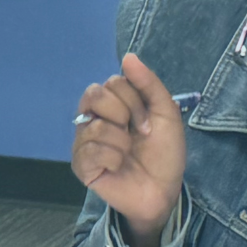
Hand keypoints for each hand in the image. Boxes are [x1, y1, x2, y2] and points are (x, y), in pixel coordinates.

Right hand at [70, 53, 186, 246]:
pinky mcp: (81, 165)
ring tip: (128, 155)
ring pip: (94, 126)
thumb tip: (128, 56)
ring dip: (121, 142)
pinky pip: (89, 151)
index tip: (148, 123)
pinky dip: (112, 158)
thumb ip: (149, 84)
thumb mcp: (165, 113)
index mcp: (113, 104)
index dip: (134, 101)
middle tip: (137, 135)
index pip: (112, 83)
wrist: (164, 190)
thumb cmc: (164, 152)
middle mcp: (94, 118)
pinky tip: (118, 167)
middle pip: (94, 95)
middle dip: (124, 115)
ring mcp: (84, 141)